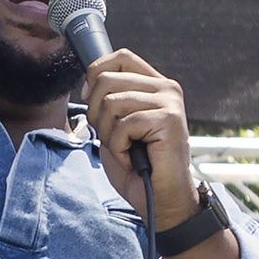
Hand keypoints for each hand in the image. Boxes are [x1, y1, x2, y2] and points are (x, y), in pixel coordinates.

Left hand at [79, 50, 197, 232]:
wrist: (161, 201)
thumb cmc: (138, 167)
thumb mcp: (116, 127)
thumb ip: (107, 101)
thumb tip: (89, 81)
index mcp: (155, 86)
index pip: (120, 57)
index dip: (96, 74)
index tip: (90, 101)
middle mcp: (166, 88)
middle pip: (107, 79)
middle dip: (96, 113)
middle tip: (112, 138)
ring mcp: (170, 102)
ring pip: (111, 102)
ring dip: (108, 134)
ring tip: (126, 150)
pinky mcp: (169, 120)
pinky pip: (123, 125)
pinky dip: (119, 147)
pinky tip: (134, 158)